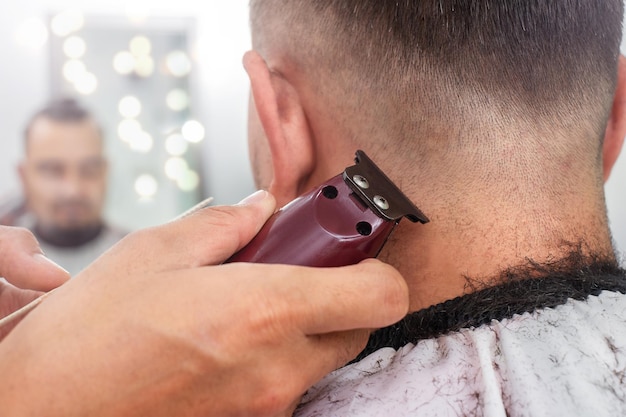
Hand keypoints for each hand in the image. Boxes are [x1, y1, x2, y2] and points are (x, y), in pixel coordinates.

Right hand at [0, 191, 408, 416]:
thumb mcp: (155, 252)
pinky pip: (291, 380)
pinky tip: (233, 334)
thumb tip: (261, 208)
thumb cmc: (91, 330)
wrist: (45, 409)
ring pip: (327, 355)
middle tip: (300, 265)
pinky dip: (282, 352)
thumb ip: (224, 225)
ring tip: (256, 297)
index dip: (378, 265)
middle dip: (343, 291)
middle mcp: (278, 367)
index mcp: (264, 312)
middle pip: (361, 325)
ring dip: (311, 322)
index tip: (352, 245)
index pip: (381, 295)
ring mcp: (265, 404)